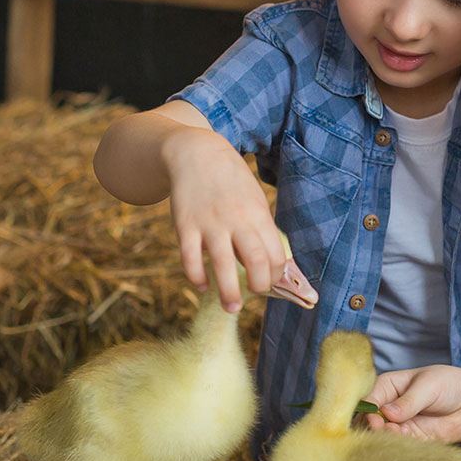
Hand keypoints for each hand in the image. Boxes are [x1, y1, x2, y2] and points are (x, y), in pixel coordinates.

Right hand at [163, 127, 286, 312]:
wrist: (196, 153)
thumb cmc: (231, 182)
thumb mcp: (254, 200)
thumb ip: (261, 229)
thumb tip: (272, 265)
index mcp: (258, 214)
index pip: (276, 254)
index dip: (275, 275)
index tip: (268, 282)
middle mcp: (237, 220)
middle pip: (255, 260)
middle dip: (259, 286)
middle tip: (253, 295)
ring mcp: (209, 223)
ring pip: (223, 264)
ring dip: (229, 292)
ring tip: (232, 307)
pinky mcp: (185, 225)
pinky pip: (190, 259)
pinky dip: (197, 277)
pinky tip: (202, 285)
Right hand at [362, 365, 460, 443]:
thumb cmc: (449, 385)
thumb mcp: (429, 386)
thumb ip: (409, 401)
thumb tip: (388, 414)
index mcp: (386, 387)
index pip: (368, 400)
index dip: (368, 411)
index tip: (375, 419)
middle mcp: (386, 407)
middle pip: (368, 421)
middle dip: (373, 428)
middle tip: (383, 430)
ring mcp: (396, 425)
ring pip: (379, 436)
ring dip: (384, 439)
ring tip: (396, 434)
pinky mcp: (408, 440)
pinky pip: (395, 446)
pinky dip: (396, 447)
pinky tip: (404, 442)